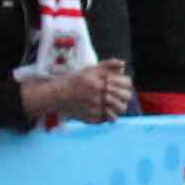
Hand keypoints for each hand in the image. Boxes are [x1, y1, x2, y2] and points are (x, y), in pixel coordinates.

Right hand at [15, 63, 129, 125]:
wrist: (57, 95)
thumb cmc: (74, 80)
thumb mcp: (90, 69)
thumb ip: (107, 65)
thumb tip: (123, 65)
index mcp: (99, 83)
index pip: (126, 84)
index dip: (126, 83)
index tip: (123, 83)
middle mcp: (98, 97)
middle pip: (125, 98)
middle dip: (125, 95)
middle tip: (120, 94)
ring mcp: (95, 109)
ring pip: (119, 111)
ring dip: (119, 107)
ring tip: (113, 103)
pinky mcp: (91, 119)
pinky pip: (108, 119)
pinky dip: (108, 115)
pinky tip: (103, 109)